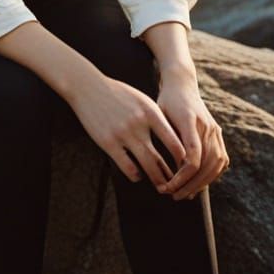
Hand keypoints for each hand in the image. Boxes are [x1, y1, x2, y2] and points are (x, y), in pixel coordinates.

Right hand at [68, 74, 187, 187]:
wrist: (88, 86)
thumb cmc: (117, 93)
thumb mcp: (141, 100)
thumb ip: (156, 117)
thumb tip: (172, 138)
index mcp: (150, 111)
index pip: (174, 141)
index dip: (182, 159)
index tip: (186, 169)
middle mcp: (139, 123)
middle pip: (161, 158)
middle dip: (171, 176)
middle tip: (176, 185)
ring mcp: (123, 133)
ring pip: (146, 165)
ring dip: (156, 179)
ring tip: (162, 187)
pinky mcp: (108, 142)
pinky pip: (127, 166)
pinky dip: (135, 175)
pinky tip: (137, 176)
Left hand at [154, 71, 228, 200]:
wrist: (182, 84)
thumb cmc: (166, 101)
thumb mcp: (158, 116)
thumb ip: (166, 139)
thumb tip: (169, 169)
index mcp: (189, 120)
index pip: (193, 154)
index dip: (183, 175)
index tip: (168, 186)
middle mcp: (207, 126)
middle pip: (206, 164)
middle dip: (190, 185)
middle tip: (174, 196)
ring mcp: (215, 130)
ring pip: (215, 165)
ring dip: (202, 184)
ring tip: (186, 195)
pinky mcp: (218, 134)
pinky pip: (220, 160)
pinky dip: (212, 175)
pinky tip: (199, 185)